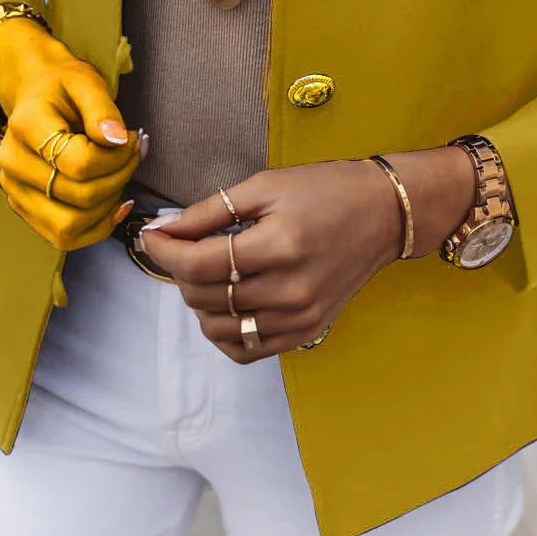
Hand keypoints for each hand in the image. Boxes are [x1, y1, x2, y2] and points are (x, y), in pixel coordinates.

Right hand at [0, 14, 144, 249]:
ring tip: (120, 177)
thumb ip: (103, 109)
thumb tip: (117, 139)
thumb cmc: (62, 86)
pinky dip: (96, 227)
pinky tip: (114, 205)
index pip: (80, 163)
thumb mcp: (86, 81)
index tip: (132, 139)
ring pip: (69, 226)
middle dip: (119, 179)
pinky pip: (63, 237)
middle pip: (79, 197)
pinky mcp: (24, 208)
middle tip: (133, 155)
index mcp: (25, 126)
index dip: (117, 158)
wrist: (36, 92)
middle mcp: (12, 164)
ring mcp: (15, 190)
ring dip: (108, 207)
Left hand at [138, 146, 475, 362]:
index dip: (164, 250)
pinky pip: (247, 349)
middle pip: (204, 296)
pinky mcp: (307, 332)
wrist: (385, 214)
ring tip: (208, 272)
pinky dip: (224, 331)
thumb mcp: (265, 186)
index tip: (151, 235)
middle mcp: (290, 290)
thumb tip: (163, 229)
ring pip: (218, 328)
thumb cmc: (326, 190)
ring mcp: (300, 317)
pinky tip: (226, 303)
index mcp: (279, 246)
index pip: (199, 263)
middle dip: (180, 270)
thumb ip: (209, 212)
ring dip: (198, 301)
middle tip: (183, 244)